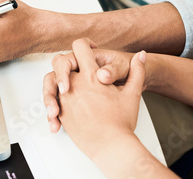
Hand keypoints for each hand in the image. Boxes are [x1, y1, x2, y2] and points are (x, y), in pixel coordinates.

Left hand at [45, 38, 145, 157]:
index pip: (80, 47)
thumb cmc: (122, 122)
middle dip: (65, 64)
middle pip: (60, 62)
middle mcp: (75, 84)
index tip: (88, 51)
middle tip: (74, 71)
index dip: (84, 45)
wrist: (111, 146)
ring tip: (65, 90)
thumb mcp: (133, 93)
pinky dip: (54, 102)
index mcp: (92, 75)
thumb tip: (141, 56)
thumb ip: (137, 71)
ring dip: (56, 82)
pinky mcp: (61, 112)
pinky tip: (62, 107)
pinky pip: (51, 101)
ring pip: (51, 80)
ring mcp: (65, 98)